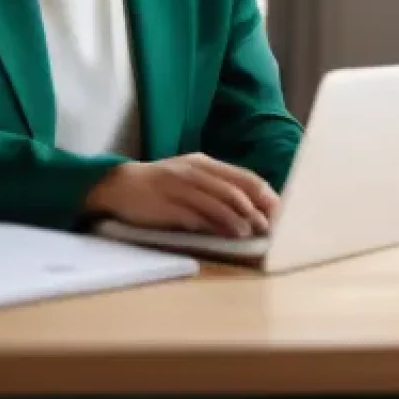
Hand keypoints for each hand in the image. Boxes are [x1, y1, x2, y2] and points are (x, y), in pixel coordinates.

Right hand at [84, 153, 279, 237]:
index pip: (242, 176)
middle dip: (255, 208)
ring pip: (217, 202)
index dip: (263, 193)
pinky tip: (225, 235)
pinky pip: (196, 216)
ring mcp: (179, 188)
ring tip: (251, 232)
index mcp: (202, 163)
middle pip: (233, 188)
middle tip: (269, 225)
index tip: (279, 209)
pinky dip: (215, 226)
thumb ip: (216, 186)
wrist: (119, 185)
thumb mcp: (189, 177)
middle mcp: (193, 171)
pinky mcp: (167, 206)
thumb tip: (250, 205)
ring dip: (238, 219)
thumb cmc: (160, 185)